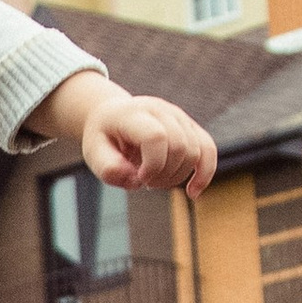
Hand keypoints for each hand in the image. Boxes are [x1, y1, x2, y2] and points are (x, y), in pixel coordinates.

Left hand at [58, 74, 218, 198]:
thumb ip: (108, 169)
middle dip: (164, 174)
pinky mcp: (190, 127)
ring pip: (195, 151)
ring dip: (177, 177)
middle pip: (180, 146)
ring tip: (155, 180)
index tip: (139, 179)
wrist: (113, 115)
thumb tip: (135, 179)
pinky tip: (193, 192)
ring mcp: (179, 116)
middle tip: (144, 181)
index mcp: (134, 114)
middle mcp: (161, 110)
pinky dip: (204, 173)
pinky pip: (208, 149)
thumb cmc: (104, 137)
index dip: (153, 165)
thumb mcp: (93, 152)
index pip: (157, 137)